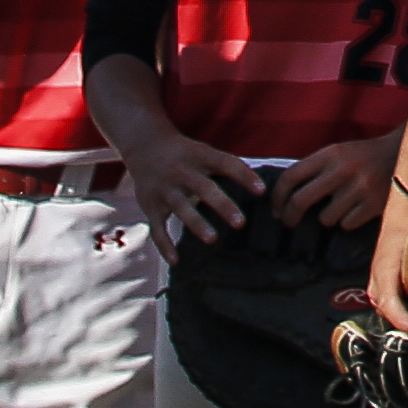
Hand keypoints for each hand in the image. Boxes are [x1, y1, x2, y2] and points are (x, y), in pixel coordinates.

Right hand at [123, 124, 262, 245]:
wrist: (145, 146)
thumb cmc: (186, 154)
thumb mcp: (205, 152)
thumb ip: (228, 166)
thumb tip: (261, 187)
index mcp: (199, 156)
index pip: (226, 163)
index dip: (244, 176)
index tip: (262, 191)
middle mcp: (181, 171)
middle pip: (204, 188)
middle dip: (222, 205)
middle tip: (241, 223)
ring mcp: (164, 189)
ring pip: (181, 207)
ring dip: (196, 224)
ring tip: (212, 240)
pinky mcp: (150, 205)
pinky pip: (157, 228)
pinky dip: (164, 245)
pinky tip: (176, 261)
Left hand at [270, 131, 405, 231]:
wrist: (403, 154)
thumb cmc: (362, 157)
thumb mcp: (337, 153)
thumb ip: (314, 169)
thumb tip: (285, 197)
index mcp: (329, 154)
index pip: (291, 177)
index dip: (277, 197)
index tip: (277, 210)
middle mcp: (342, 169)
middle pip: (301, 200)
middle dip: (290, 216)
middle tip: (289, 223)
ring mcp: (359, 188)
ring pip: (325, 218)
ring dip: (328, 218)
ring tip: (339, 208)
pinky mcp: (373, 204)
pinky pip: (346, 224)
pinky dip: (348, 221)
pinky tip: (357, 209)